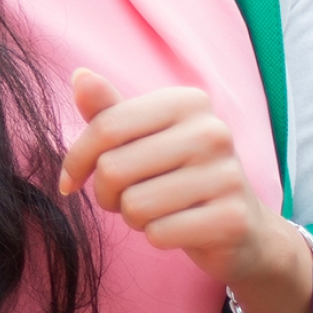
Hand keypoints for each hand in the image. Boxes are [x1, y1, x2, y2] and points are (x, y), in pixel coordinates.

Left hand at [58, 68, 312, 312]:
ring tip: (156, 211)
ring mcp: (227, 175)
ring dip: (133, 217)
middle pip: (113, 169)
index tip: (70, 180)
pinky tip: (179, 228)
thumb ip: (109, 111)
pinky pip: (159, 234)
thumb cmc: (177, 175)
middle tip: (126, 198)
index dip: (76, 159)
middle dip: (106, 193)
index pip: (105, 127)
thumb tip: (80, 75)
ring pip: (134, 205)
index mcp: (187, 102)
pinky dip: (157, 236)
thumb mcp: (142, 138)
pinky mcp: (232, 218)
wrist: (241, 227)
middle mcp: (212, 131)